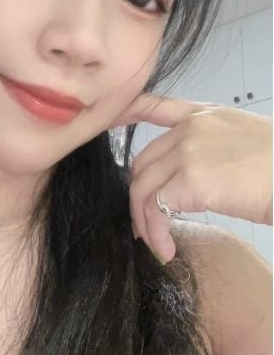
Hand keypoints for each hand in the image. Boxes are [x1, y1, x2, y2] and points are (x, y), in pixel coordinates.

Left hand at [109, 94, 272, 263]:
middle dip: (139, 197)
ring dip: (144, 221)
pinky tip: (167, 249)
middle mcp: (191, 128)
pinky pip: (155, 209)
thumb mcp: (245, 144)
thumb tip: (190, 180)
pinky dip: (156, 234)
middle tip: (145, 226)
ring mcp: (188, 151)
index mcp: (205, 115)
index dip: (126, 112)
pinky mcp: (191, 179)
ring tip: (156, 244)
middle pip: (143, 163)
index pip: (155, 105)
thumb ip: (212, 150)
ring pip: (143, 188)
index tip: (108, 121)